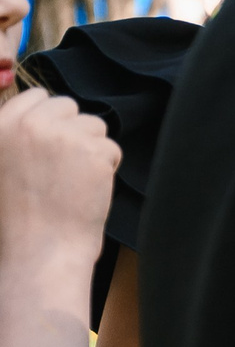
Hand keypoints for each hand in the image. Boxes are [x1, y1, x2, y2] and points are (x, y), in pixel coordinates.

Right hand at [0, 88, 117, 270]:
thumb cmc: (15, 218)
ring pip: (94, 125)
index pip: (37, 95)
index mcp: (1, 125)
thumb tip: (38, 120)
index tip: (50, 142)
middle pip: (68, 106)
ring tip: (72, 180)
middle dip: (71, 131)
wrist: (39, 250)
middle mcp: (31, 124)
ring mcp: (64, 136)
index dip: (50, 118)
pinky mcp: (94, 151)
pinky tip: (87, 189)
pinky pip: (111, 148)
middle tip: (62, 166)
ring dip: (90, 148)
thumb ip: (14, 136)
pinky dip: (106, 168)